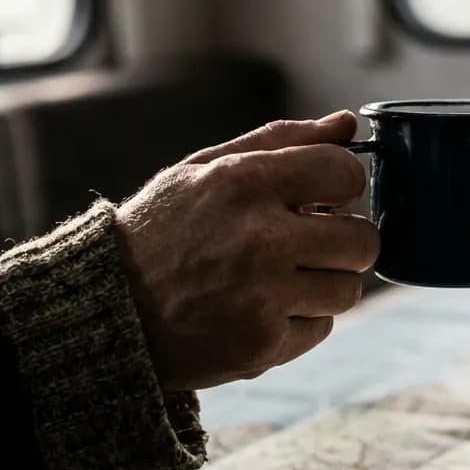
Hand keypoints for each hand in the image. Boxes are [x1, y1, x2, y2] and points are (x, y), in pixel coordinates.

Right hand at [114, 111, 379, 389]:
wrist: (107, 311)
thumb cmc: (164, 229)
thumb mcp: (205, 169)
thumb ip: (282, 141)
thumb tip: (348, 124)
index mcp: (243, 183)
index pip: (346, 172)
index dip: (342, 184)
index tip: (324, 195)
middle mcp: (258, 240)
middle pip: (363, 240)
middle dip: (344, 240)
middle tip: (310, 242)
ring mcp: (262, 298)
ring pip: (349, 289)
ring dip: (324, 283)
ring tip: (279, 278)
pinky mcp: (263, 345)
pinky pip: (322, 327)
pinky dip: (300, 321)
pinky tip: (259, 309)